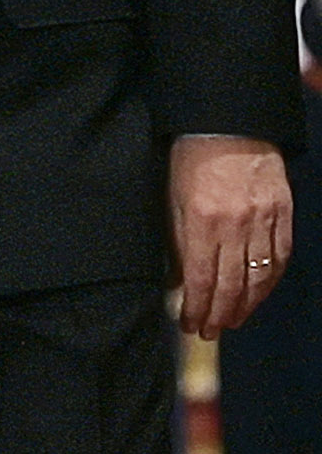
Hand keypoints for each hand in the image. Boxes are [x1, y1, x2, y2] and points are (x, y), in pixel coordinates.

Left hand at [169, 134, 291, 338]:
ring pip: (258, 277)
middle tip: (210, 332)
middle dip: (219, 314)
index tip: (189, 325)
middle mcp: (236, 226)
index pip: (200, 278)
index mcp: (202, 221)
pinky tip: (258, 294)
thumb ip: (178, 240)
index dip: (196, 307)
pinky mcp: (284, 214)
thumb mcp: (172, 197)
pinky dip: (269, 282)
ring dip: (245, 305)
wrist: (229, 124)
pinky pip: (279, 258)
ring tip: (232, 320)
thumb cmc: (191, 158)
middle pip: (231, 284)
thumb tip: (179, 280)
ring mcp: (264, 221)